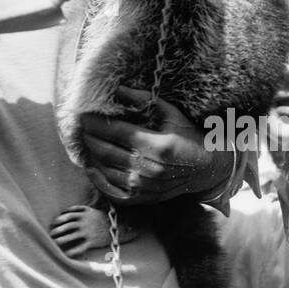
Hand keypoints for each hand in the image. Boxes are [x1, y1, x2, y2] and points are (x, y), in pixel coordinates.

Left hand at [81, 86, 232, 204]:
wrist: (208, 169)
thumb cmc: (190, 137)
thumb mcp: (171, 113)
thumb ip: (144, 100)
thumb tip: (119, 89)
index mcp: (157, 146)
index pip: (116, 132)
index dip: (96, 123)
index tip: (84, 115)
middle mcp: (149, 169)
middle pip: (106, 151)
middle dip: (89, 137)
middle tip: (80, 127)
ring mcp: (146, 187)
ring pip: (106, 171)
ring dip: (91, 156)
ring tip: (84, 142)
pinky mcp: (144, 198)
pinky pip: (114, 192)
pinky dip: (99, 181)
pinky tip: (91, 168)